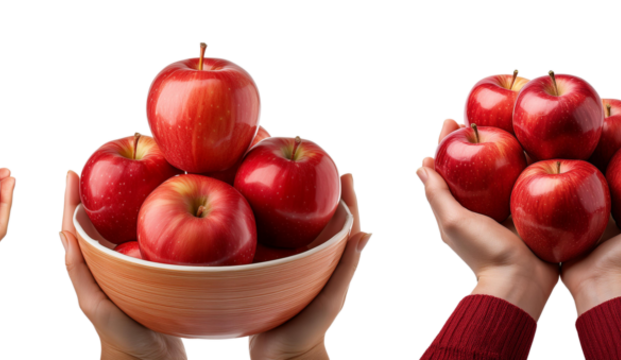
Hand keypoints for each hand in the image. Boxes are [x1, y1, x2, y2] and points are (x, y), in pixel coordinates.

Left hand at [60, 168, 187, 359]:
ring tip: (132, 176)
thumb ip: (78, 271)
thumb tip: (63, 232)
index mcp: (89, 265)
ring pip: (124, 226)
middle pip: (101, 218)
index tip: (72, 171)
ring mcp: (131, 265)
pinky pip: (150, 239)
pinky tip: (163, 206)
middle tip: (101, 163)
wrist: (152, 358)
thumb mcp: (94, 304)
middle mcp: (108, 261)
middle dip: (98, 192)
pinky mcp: (154, 270)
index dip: (71, 198)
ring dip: (125, 201)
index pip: (75, 225)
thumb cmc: (120, 335)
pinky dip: (152, 220)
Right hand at [246, 170, 368, 359]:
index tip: (345, 171)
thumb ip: (346, 269)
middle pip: (316, 216)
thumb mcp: (330, 299)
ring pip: (291, 225)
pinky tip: (253, 205)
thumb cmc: (308, 330)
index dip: (346, 196)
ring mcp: (290, 263)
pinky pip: (268, 239)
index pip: (343, 221)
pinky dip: (265, 220)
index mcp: (330, 259)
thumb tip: (367, 234)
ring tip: (282, 174)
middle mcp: (312, 257)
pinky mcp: (268, 269)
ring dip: (289, 200)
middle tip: (312, 160)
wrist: (279, 357)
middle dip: (315, 189)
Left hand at [415, 116, 558, 320]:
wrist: (522, 282)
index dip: (447, 143)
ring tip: (508, 122)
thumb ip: (438, 195)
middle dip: (478, 138)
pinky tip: (536, 145)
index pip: (449, 167)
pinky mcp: (531, 212)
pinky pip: (530, 182)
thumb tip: (421, 165)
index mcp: (459, 208)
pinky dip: (530, 164)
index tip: (450, 120)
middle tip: (481, 114)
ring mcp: (507, 209)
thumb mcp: (454, 222)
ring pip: (504, 170)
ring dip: (505, 146)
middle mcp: (481, 206)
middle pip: (477, 164)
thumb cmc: (483, 253)